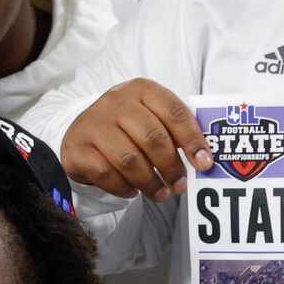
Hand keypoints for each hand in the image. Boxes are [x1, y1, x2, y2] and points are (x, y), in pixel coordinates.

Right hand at [61, 79, 209, 198]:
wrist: (82, 131)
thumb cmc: (127, 127)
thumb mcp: (151, 117)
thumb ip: (175, 131)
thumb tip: (203, 160)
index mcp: (142, 90)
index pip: (174, 112)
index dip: (193, 140)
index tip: (204, 164)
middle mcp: (117, 102)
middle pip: (153, 138)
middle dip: (171, 167)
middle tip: (180, 186)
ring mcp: (94, 123)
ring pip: (129, 160)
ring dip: (150, 182)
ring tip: (159, 193)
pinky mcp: (78, 147)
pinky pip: (107, 174)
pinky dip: (124, 188)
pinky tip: (133, 191)